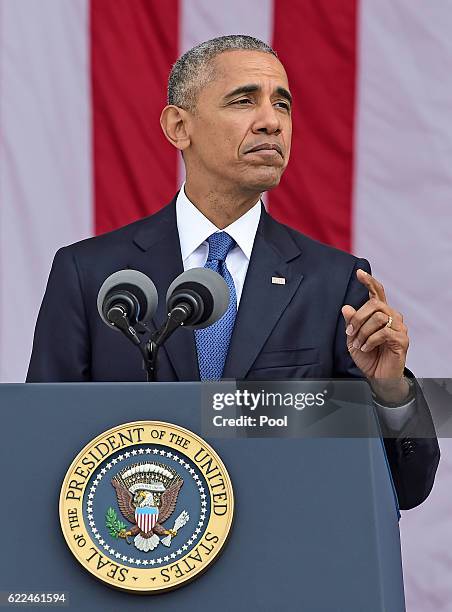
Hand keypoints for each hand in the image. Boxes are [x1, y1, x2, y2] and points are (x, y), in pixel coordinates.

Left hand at [342, 269, 409, 400]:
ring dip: (363, 331)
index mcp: (380, 313)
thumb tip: (346, 307)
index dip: (369, 281)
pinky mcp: (402, 339)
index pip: (377, 292)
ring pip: (378, 317)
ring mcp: (399, 327)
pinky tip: (366, 347)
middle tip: (350, 332)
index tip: (359, 273)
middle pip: (375, 304)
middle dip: (358, 317)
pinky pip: (384, 332)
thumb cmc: (367, 355)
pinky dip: (370, 340)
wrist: (377, 376)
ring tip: (358, 344)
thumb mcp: (353, 338)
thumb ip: (351, 322)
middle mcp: (392, 316)